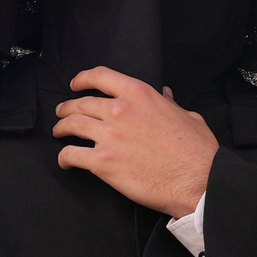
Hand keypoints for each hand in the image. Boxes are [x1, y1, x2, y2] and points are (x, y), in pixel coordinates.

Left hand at [53, 68, 217, 218]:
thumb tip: (166, 95)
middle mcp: (120, 110)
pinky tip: (65, 160)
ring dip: (62, 128)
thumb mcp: (187, 115)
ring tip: (59, 132)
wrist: (198, 179)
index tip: (76, 84)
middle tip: (63, 112)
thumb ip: (170, 103)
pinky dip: (64, 157)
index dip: (82, 79)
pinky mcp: (103, 162)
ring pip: (72, 125)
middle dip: (68, 107)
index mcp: (139, 94)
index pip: (100, 77)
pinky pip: (72, 155)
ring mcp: (109, 136)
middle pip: (82, 103)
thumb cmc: (197, 150)